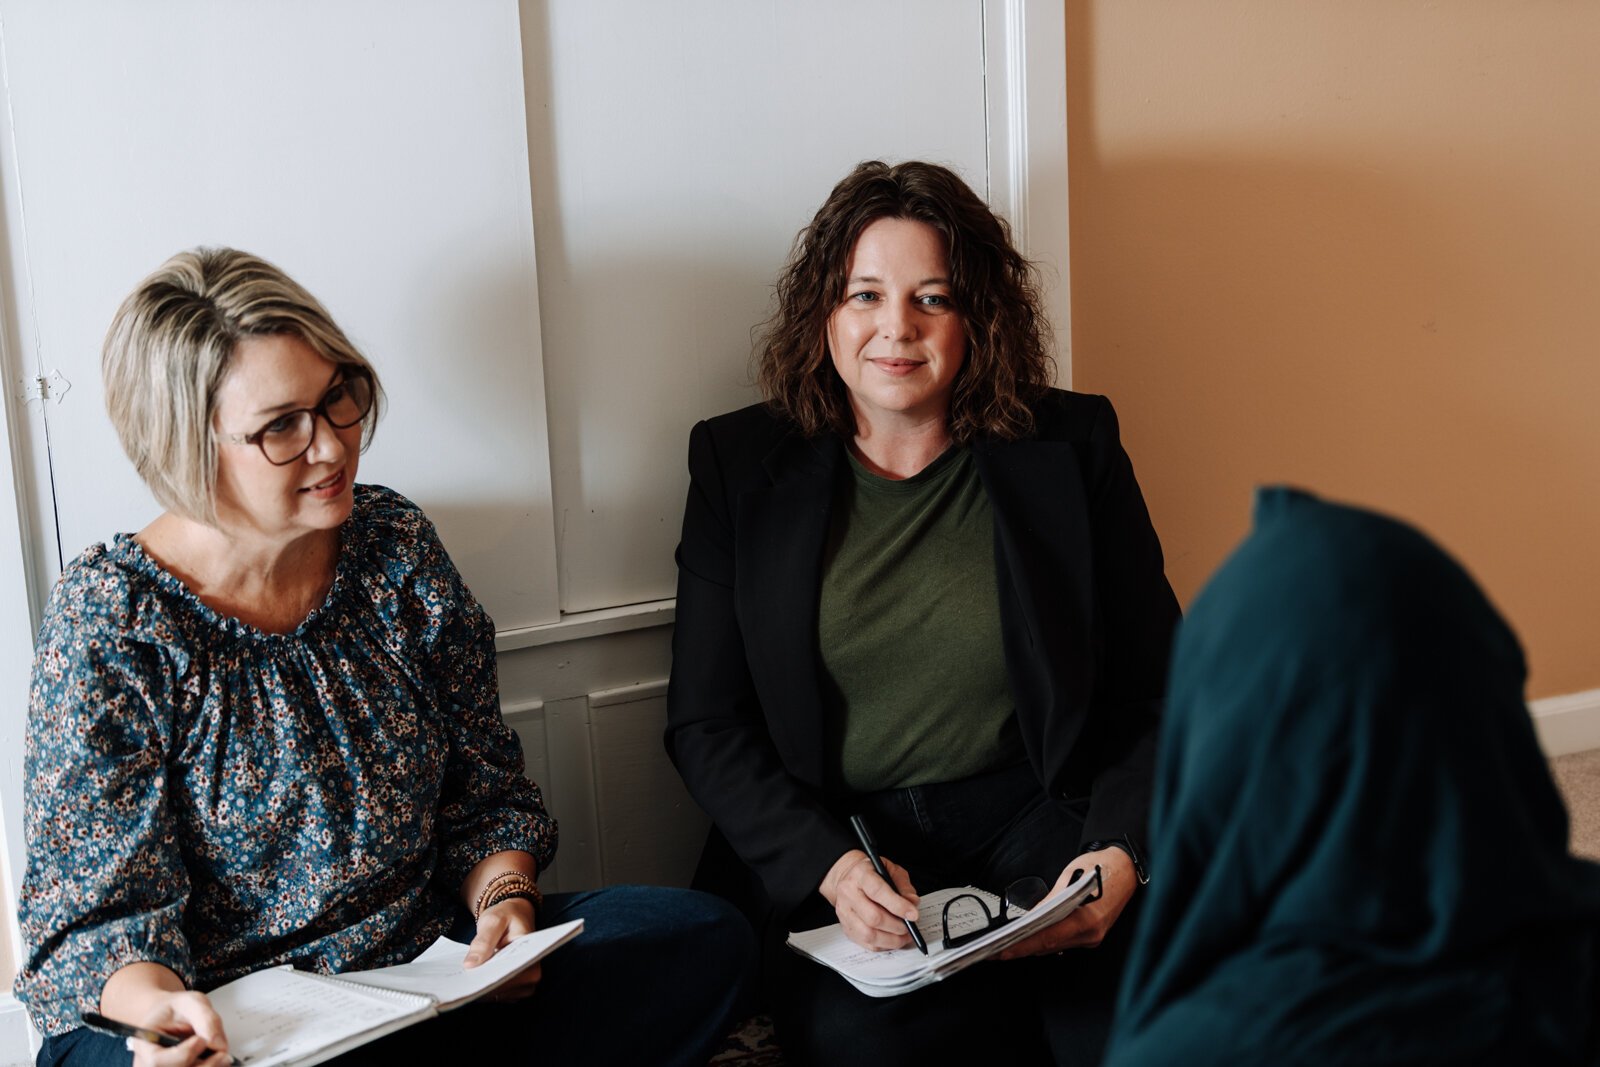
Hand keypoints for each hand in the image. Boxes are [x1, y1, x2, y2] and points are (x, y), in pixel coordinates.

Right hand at [126, 990, 228, 1066]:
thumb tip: (217, 1044)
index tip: (201, 1040)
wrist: (170, 1017)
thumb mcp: (192, 1002)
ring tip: (222, 1056)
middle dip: (203, 1065)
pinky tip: (217, 1062)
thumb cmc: (175, 1009)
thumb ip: (206, 1019)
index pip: (157, 1061)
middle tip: (222, 1053)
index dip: (183, 1054)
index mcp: (144, 1042)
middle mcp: (147, 1064)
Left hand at [463, 897, 540, 999]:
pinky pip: (497, 992)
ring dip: (482, 990)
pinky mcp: (512, 985)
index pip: (516, 975)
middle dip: (484, 987)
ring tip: (465, 981)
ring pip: (501, 994)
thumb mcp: (493, 921)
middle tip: (463, 983)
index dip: (496, 982)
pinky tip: (471, 981)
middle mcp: (532, 972)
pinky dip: (483, 989)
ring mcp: (523, 981)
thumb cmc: (506, 915)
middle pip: (507, 988)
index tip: (475, 983)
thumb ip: (483, 941)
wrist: (511, 915)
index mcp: (532, 953)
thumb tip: (470, 965)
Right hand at [819, 849, 920, 950]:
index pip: (878, 891)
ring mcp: (844, 912)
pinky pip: (866, 943)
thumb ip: (904, 886)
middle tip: (910, 927)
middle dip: (896, 926)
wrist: (850, 877)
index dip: (898, 906)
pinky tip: (893, 939)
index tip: (914, 915)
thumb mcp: (891, 870)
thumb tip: (913, 904)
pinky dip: (883, 945)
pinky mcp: (846, 926)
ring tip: (904, 936)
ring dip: (891, 939)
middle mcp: (848, 893)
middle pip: (873, 917)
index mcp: (860, 874)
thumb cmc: (873, 873)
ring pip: (868, 934)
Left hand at [995, 846, 1137, 958]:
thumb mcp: (1070, 877)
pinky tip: (1029, 939)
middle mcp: (1092, 934)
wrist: (1126, 867)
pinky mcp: (1092, 936)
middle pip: (1050, 946)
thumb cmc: (1100, 867)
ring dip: (1032, 946)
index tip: (1002, 951)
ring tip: (1006, 946)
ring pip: (1055, 947)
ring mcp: (1093, 937)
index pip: (1048, 938)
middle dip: (1021, 948)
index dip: (1023, 946)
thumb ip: (1050, 900)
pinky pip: (1064, 943)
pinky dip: (1046, 941)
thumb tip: (1029, 918)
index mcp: (1087, 919)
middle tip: (994, 952)